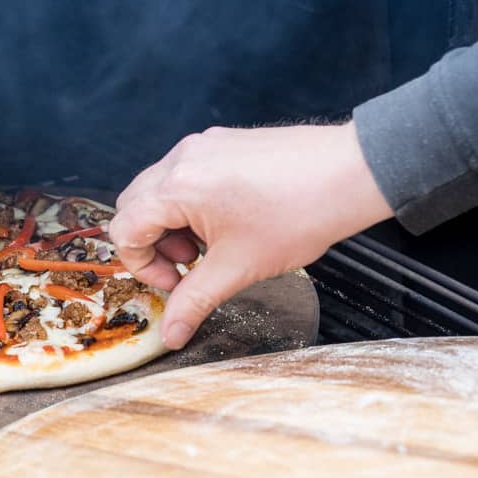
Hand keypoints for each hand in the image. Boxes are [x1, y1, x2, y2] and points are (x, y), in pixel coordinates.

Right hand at [109, 121, 393, 348]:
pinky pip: (187, 174)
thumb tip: (171, 335)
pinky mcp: (222, 142)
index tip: (176, 281)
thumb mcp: (239, 268)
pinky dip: (192, 203)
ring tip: (213, 245)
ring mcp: (202, 146)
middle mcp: (182, 158)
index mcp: (177, 187)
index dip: (142, 265)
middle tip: (191, 265)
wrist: (353, 173)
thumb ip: (195, 301)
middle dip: (154, 243)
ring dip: (173, 224)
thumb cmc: (301, 213)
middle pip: (135, 205)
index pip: (125, 228)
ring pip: (160, 189)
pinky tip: (229, 222)